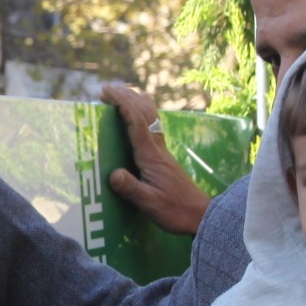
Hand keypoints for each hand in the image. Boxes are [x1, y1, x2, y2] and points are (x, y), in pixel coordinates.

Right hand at [103, 82, 210, 235]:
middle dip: (125, 97)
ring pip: (151, 116)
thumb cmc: (174, 211)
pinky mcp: (163, 156)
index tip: (107, 94)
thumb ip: (131, 189)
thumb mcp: (149, 204)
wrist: (200, 215)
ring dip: (135, 101)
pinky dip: (142, 113)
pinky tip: (136, 115)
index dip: (122, 105)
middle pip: (144, 113)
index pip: (136, 123)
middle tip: (105, 89)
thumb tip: (113, 174)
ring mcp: (161, 150)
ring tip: (118, 94)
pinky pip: (152, 125)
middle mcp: (156, 148)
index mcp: (150, 156)